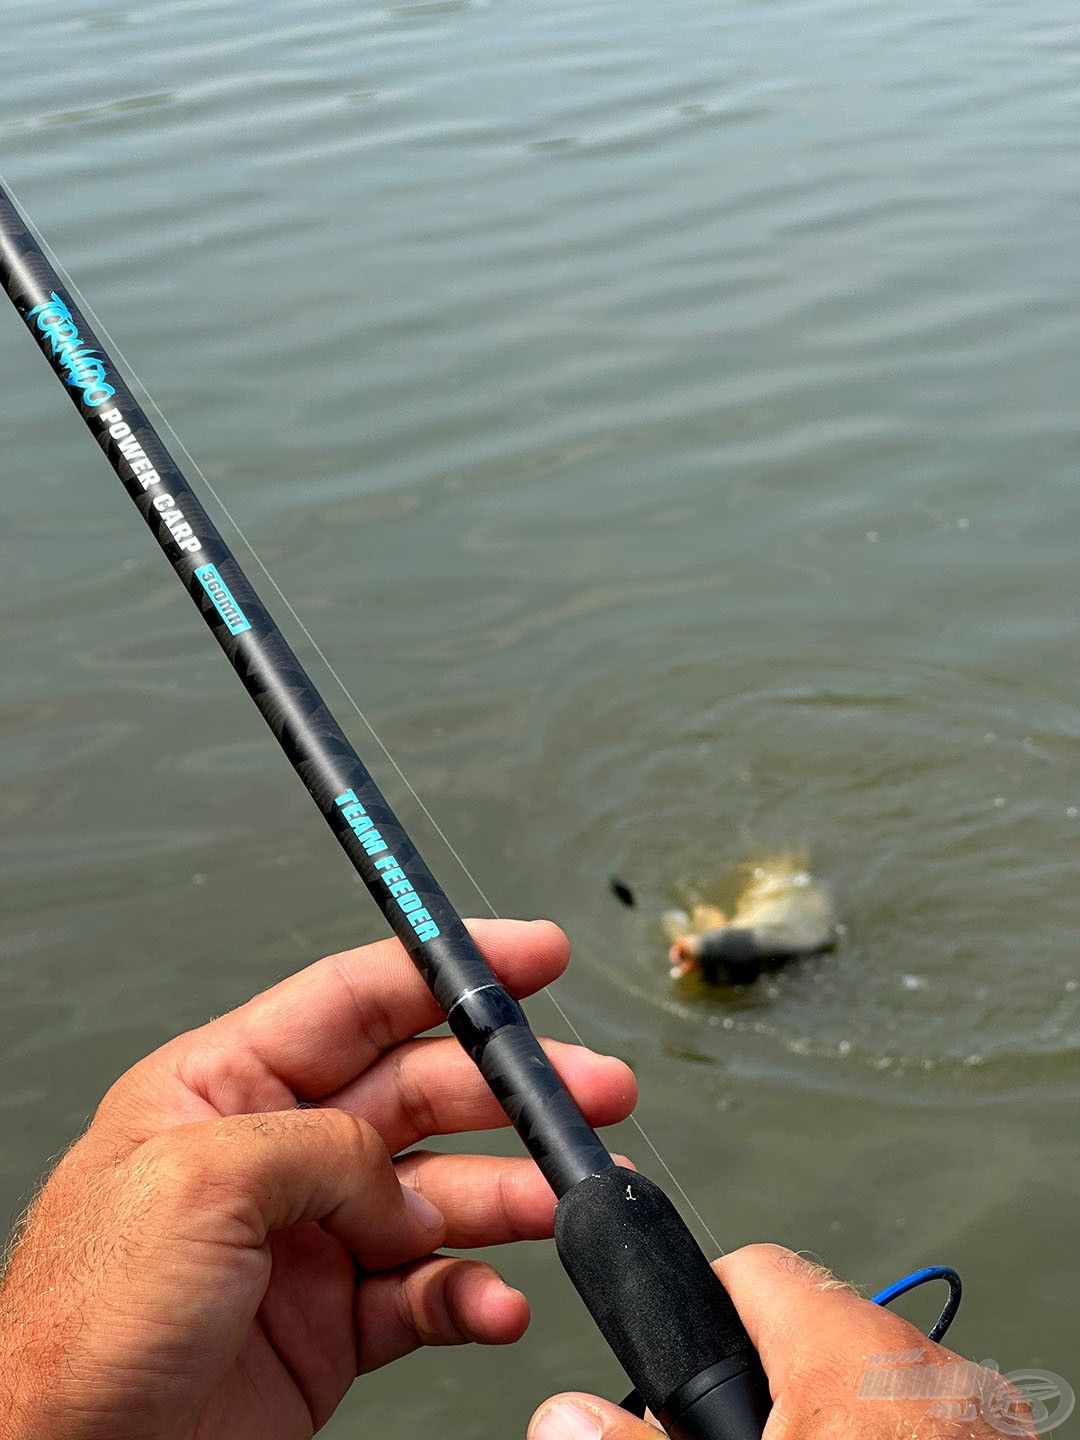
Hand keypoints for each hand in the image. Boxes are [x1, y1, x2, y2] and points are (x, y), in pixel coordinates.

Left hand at [0, 919, 635, 1439]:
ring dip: (514, 1194)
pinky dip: (473, 1295)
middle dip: (510, 1085)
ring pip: (440, 1192)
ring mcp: (310, 1238)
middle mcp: (275, 1152)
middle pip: (419, 1091)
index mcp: (225, 1086)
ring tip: (571, 1202)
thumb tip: (403, 1187)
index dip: (450, 971)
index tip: (529, 956)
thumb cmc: (78, 1328)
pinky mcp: (333, 1324)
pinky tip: (495, 1305)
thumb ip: (324, 1151)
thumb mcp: (197, 1184)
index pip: (357, 999)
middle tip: (589, 1089)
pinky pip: (428, 1292)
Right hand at [529, 1244, 1034, 1439]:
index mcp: (841, 1345)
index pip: (751, 1266)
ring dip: (827, 1414)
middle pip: (806, 1328)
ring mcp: (969, 1403)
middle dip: (764, 1379)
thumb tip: (565, 1418)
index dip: (705, 1307)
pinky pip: (919, 1416)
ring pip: (867, 1379)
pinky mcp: (997, 1439)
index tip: (685, 1357)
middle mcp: (914, 1357)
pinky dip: (882, 1435)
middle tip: (740, 1434)